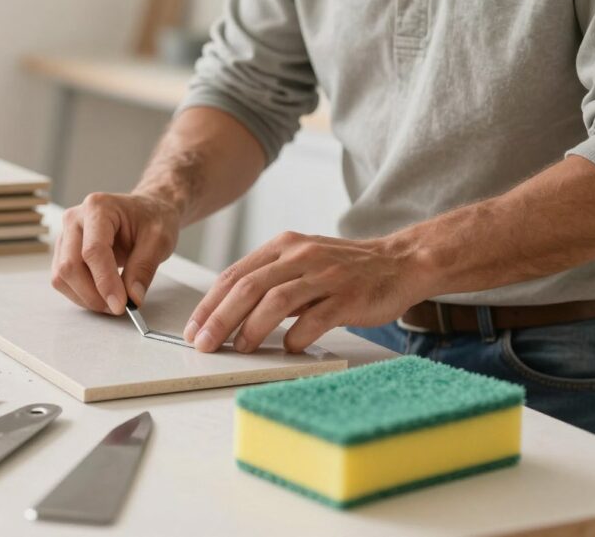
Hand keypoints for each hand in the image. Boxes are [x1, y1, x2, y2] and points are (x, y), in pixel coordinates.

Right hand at [52, 192, 180, 313]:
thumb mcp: (159, 240)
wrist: (145, 211)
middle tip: (119, 307)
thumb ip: (144, 268)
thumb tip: (132, 298)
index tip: (120, 305)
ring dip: (86, 297)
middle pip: (70, 265)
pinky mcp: (63, 251)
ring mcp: (65, 235)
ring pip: (62, 276)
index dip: (105, 282)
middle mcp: (74, 219)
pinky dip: (80, 294)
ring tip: (113, 301)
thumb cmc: (151, 218)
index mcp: (98, 207)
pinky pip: (62, 280)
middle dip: (93, 294)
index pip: (93, 251)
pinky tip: (102, 294)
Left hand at [184, 231, 427, 352]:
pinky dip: (296, 336)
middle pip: (248, 287)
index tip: (194, 328)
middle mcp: (300, 256)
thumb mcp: (301, 262)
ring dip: (251, 328)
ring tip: (239, 348)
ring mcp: (325, 274)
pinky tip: (287, 348)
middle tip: (205, 343)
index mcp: (283, 246)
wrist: (401, 262)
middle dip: (220, 318)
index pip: (234, 275)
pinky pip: (315, 318)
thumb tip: (227, 314)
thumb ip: (268, 281)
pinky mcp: (348, 296)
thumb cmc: (345, 269)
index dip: (209, 304)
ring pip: (276, 300)